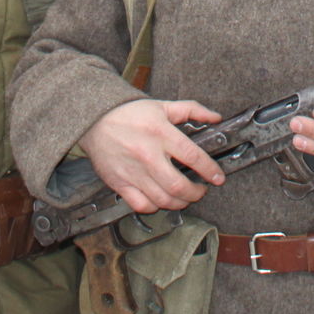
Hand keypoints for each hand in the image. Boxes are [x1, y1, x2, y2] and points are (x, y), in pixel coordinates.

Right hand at [79, 99, 226, 214]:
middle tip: (201, 190)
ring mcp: (133, 172)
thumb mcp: (163, 106)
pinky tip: (160, 200)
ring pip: (162, 200)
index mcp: (161, 133)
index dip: (210, 170)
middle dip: (196, 193)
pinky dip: (155, 207)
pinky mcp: (120, 183)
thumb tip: (215, 118)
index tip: (218, 178)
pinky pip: (141, 205)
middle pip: (178, 186)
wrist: (95, 119)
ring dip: (179, 203)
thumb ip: (191, 110)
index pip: (193, 157)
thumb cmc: (129, 113)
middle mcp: (148, 155)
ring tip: (185, 198)